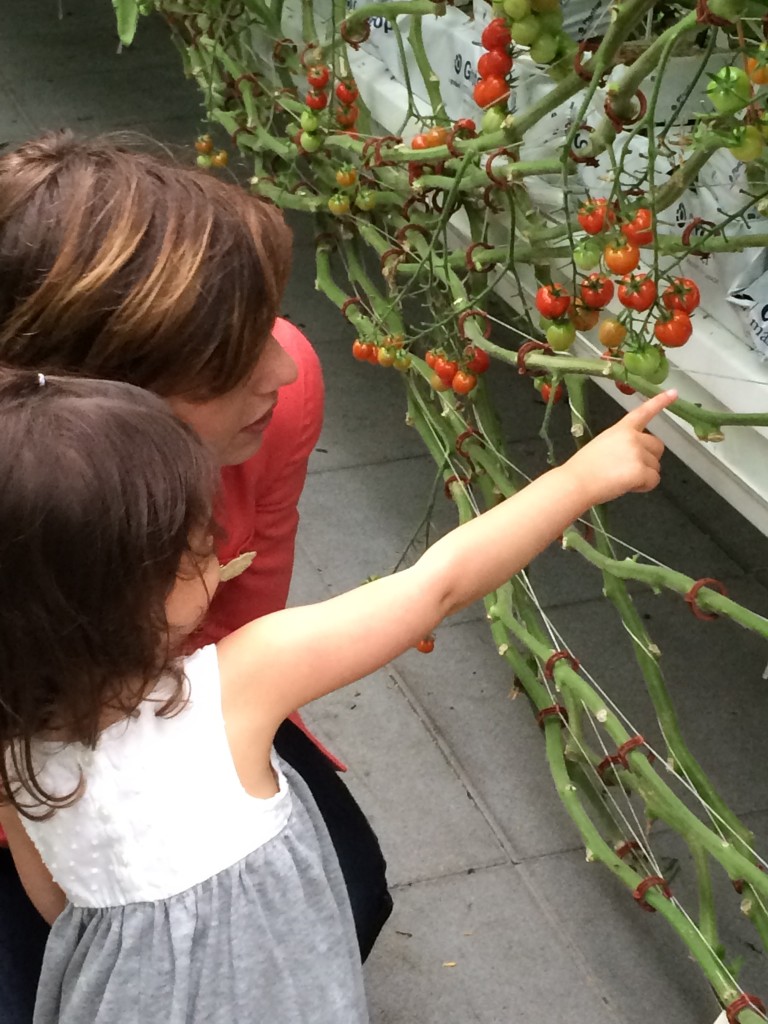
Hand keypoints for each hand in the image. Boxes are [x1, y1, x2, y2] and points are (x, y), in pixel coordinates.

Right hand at [563, 390, 676, 505]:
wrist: (576, 482)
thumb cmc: (584, 468)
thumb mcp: (603, 445)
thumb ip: (622, 444)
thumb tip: (632, 458)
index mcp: (621, 429)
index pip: (643, 412)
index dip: (660, 402)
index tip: (674, 393)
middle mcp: (633, 437)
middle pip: (657, 447)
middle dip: (649, 459)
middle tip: (628, 469)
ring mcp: (638, 453)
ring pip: (655, 466)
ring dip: (644, 474)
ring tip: (621, 478)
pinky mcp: (641, 470)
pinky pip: (654, 480)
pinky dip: (643, 486)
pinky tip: (626, 486)